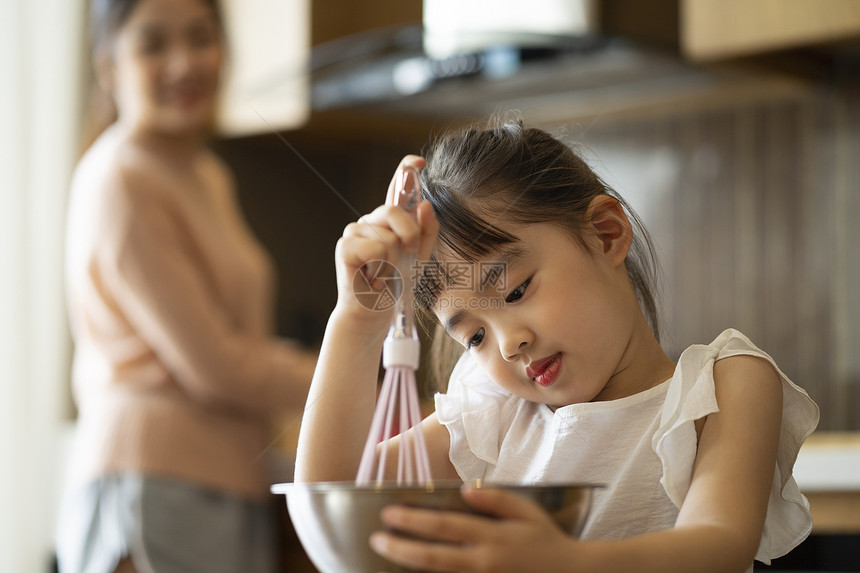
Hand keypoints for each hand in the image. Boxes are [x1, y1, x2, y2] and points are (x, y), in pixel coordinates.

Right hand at [333, 156, 437, 325]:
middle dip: (410, 238)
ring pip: (388, 237)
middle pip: (395, 212)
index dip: (406, 170)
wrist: (375, 312)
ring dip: (393, 263)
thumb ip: (426, 232)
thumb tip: (425, 205)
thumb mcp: (419, 258)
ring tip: (383, 274)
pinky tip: (372, 277)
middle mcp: (370, 220)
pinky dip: (381, 269)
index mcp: (389, 220)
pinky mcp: (345, 246)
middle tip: (405, 261)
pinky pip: (376, 249)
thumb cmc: (394, 284)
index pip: (396, 188)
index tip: (419, 162)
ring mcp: (355, 231)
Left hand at [370, 485, 578, 571]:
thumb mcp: (527, 512)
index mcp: (492, 538)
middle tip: (376, 538)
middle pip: (433, 556)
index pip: (444, 527)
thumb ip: (496, 499)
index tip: (389, 513)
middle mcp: (483, 562)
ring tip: (385, 554)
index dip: (414, 520)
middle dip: (400, 547)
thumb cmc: (546, 540)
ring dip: (408, 566)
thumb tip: (465, 489)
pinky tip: (412, 572)